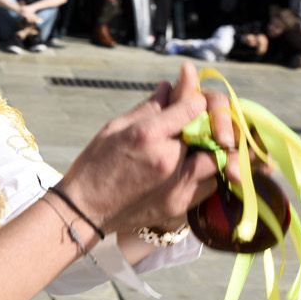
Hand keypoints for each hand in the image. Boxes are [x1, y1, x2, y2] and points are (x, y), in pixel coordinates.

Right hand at [61, 63, 226, 232]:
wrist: (85, 211)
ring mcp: (177, 185)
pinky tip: (190, 171)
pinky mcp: (180, 205)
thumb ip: (147, 109)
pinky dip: (206, 175)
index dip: (194, 98)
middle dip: (207, 125)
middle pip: (210, 133)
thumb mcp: (114, 129)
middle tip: (197, 124)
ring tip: (194, 149)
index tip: (191, 99)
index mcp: (147, 135)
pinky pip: (209, 186)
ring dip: (209, 152)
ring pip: (216, 161)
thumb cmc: (94, 165)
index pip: (192, 107)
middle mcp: (167, 159)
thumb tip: (170, 88)